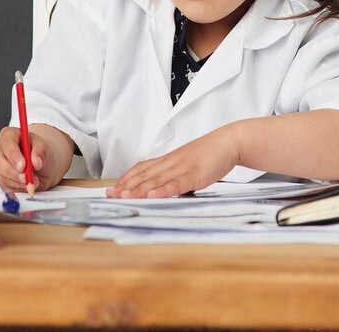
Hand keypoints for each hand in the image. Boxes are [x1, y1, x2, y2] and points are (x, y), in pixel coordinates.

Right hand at [0, 126, 57, 195]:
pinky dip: (19, 188)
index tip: (23, 165)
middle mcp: (0, 150)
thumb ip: (41, 151)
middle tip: (28, 178)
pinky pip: (6, 187)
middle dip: (15, 173)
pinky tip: (28, 185)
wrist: (42, 164)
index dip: (14, 156)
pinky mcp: (1, 179)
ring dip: (19, 182)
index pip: (7, 144)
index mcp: (9, 135)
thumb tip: (36, 162)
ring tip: (35, 181)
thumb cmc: (40, 151)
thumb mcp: (44, 146)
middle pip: (0, 163)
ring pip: (3, 177)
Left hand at [107, 126, 238, 197]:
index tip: (113, 188)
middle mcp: (172, 163)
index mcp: (169, 160)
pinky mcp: (195, 174)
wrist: (228, 142)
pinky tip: (153, 196)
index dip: (126, 179)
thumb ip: (174, 174)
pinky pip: (176, 183)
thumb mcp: (187, 162)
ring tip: (123, 196)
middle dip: (126, 186)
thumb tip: (161, 188)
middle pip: (145, 175)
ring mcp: (182, 168)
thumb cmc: (210, 153)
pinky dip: (163, 190)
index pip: (142, 169)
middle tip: (109, 195)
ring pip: (156, 180)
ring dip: (138, 189)